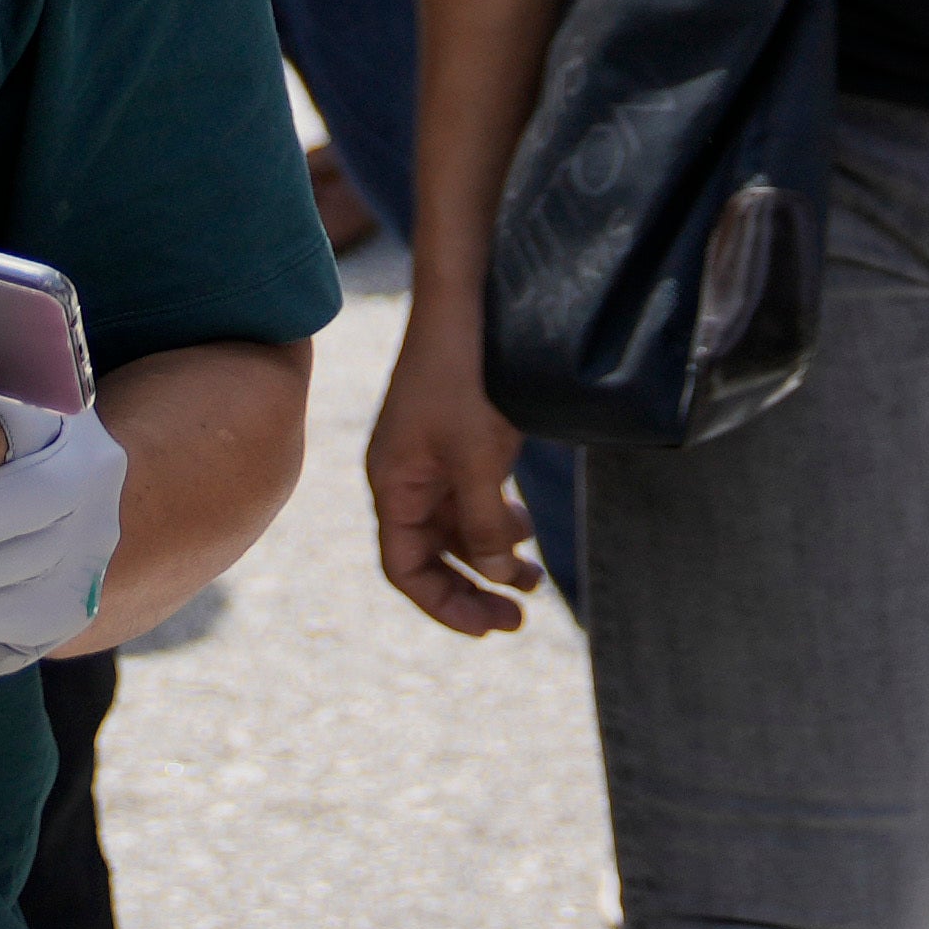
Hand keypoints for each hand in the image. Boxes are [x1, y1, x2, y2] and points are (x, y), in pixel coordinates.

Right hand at [361, 322, 545, 637]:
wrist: (465, 301)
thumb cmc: (463, 377)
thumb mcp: (477, 459)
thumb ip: (483, 525)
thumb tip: (498, 576)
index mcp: (393, 486)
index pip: (406, 569)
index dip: (445, 605)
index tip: (490, 626)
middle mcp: (403, 478)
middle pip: (430, 555)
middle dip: (473, 588)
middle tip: (520, 616)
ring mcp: (427, 458)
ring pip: (454, 528)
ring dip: (491, 555)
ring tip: (535, 574)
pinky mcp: (451, 439)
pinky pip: (468, 497)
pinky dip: (495, 519)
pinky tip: (523, 523)